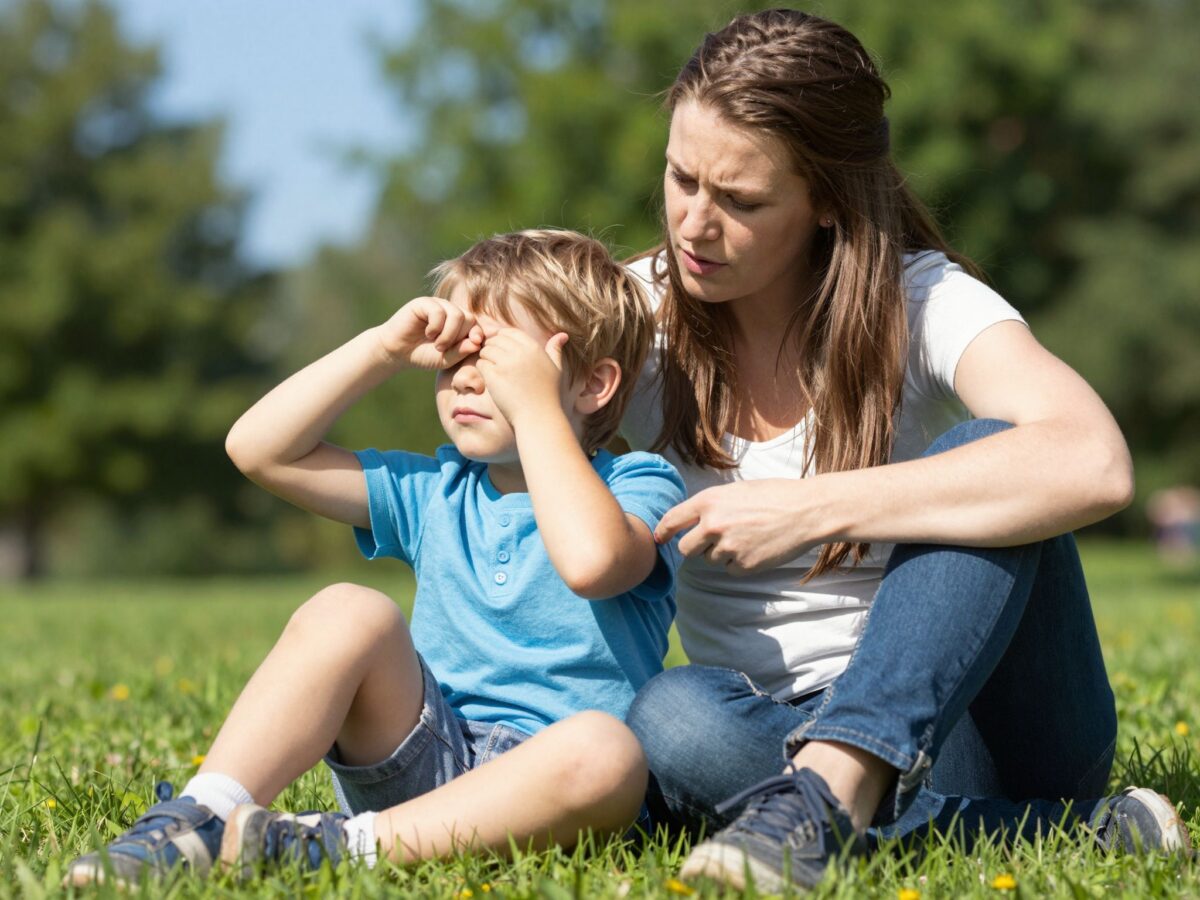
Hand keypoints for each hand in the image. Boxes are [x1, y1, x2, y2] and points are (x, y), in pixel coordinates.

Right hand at [376, 297, 484, 370]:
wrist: (396, 351)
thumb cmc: (422, 355)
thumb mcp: (445, 359)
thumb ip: (460, 352)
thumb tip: (476, 343)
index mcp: (458, 324)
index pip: (476, 324)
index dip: (477, 334)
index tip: (475, 344)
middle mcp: (450, 311)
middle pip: (468, 318)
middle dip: (459, 337)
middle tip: (443, 349)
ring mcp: (438, 305)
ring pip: (456, 314)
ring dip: (448, 334)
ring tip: (437, 345)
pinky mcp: (424, 303)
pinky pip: (439, 311)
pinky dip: (436, 326)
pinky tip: (428, 334)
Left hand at [476, 328, 568, 426]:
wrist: (538, 417)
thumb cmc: (548, 395)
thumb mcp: (556, 369)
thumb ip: (555, 350)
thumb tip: (563, 335)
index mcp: (534, 348)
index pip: (509, 332)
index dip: (503, 339)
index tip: (503, 353)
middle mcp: (520, 352)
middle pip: (495, 339)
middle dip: (492, 348)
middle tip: (496, 363)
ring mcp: (506, 364)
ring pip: (486, 350)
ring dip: (486, 359)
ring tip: (494, 372)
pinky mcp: (494, 376)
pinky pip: (481, 364)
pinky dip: (483, 370)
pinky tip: (491, 380)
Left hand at [653, 479, 825, 573]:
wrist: (805, 511)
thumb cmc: (774, 496)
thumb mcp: (736, 491)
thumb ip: (711, 506)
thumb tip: (693, 522)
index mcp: (709, 502)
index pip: (672, 520)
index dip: (663, 532)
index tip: (659, 538)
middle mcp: (713, 525)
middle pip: (686, 548)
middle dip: (694, 547)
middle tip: (713, 541)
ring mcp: (728, 547)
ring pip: (710, 560)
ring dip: (721, 554)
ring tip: (746, 538)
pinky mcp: (743, 565)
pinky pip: (730, 570)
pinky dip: (740, 563)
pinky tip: (756, 548)